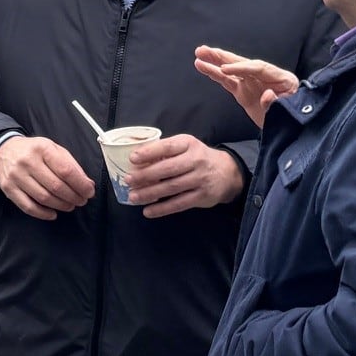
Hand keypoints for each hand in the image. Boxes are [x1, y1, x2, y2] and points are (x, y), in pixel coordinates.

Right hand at [0, 133, 94, 218]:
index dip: (81, 184)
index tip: (89, 192)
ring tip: (69, 205)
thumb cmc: (33, 151)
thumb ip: (71, 165)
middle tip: (81, 200)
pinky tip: (53, 213)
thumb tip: (87, 184)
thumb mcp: (53, 149)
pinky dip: (43, 213)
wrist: (4, 150)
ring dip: (61, 205)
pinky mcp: (9, 188)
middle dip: (73, 197)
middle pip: (56, 186)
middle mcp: (27, 161)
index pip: (66, 170)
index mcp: (42, 148)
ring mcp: (16, 176)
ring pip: (44, 198)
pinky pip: (28, 206)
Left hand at [124, 135, 247, 216]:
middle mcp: (196, 160)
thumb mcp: (185, 146)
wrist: (227, 172)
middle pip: (168, 169)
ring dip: (150, 193)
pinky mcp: (202, 196)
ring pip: (172, 187)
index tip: (132, 159)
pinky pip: (179, 204)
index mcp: (188, 144)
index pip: (168, 147)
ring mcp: (200, 179)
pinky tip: (148, 211)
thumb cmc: (198, 157)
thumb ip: (165, 149)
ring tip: (133, 197)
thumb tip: (136, 157)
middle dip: (146, 175)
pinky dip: (162, 208)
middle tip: (128, 181)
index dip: (149, 152)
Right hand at [194, 46, 299, 128]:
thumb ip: (276, 103)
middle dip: (223, 57)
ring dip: (214, 62)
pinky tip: (202, 66)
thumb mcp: (288, 110)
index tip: (225, 69)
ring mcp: (251, 82)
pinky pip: (227, 80)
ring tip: (199, 54)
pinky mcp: (242, 90)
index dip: (242, 68)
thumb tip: (266, 95)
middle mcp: (264, 76)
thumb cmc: (292, 115)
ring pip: (231, 70)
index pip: (259, 68)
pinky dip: (214, 74)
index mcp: (280, 78)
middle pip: (242, 63)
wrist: (290, 125)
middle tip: (206, 51)